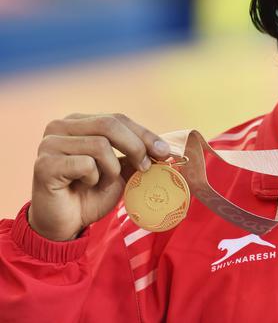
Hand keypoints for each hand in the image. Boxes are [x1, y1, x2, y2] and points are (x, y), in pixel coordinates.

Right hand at [28, 113, 170, 240]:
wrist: (65, 224)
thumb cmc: (92, 194)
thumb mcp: (121, 171)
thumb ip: (137, 155)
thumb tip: (166, 148)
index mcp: (79, 122)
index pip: (117, 118)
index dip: (144, 133)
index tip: (166, 151)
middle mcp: (60, 126)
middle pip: (109, 124)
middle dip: (136, 146)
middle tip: (147, 167)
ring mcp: (49, 143)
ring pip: (99, 145)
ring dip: (111, 169)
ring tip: (102, 182)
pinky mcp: (45, 164)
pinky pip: (85, 164)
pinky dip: (94, 178)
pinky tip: (84, 186)